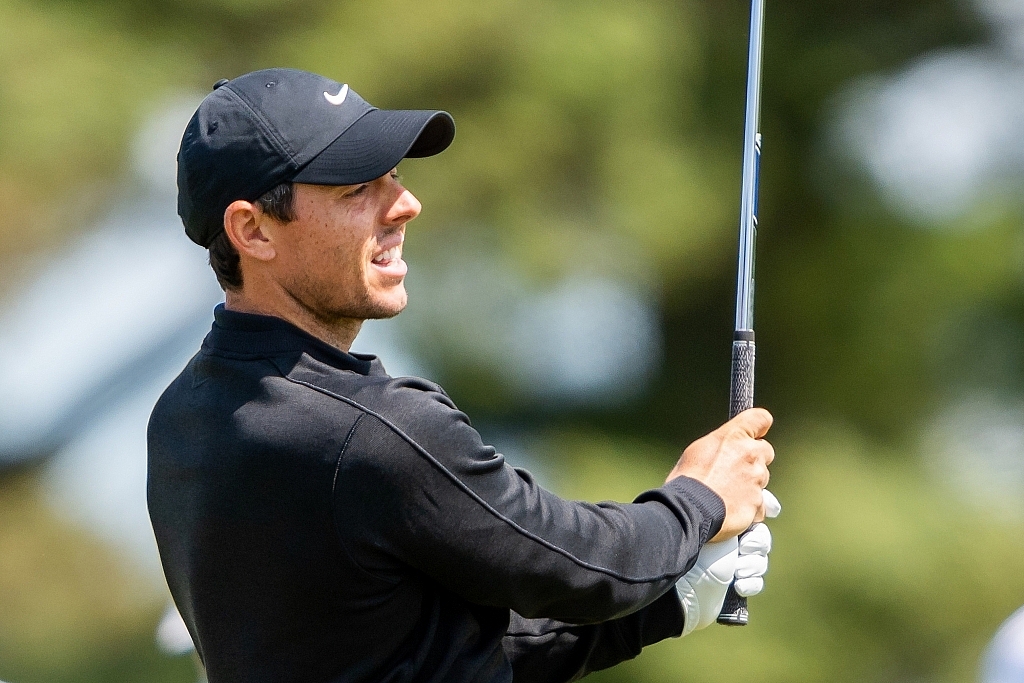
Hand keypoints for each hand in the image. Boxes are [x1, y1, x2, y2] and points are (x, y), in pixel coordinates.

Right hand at [666, 408, 774, 540]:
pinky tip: (730, 510)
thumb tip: (725, 452)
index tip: (755, 434)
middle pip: (764, 452)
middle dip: (753, 460)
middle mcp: (750, 455)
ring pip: (761, 481)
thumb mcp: (697, 451)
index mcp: (734, 437)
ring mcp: (757, 480)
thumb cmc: (686, 480)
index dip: (759, 427)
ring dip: (749, 486)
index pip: (761, 418)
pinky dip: (749, 509)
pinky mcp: (758, 504)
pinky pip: (759, 506)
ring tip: (726, 495)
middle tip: (734, 471)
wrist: (688, 510)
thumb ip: (720, 447)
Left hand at [676, 497, 778, 635]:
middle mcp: (727, 540)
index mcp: (722, 520)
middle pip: (761, 537)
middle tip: (744, 547)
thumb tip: (765, 502)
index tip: (771, 510)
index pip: (752, 512)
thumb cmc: (699, 545)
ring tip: (738, 569)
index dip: (762, 511)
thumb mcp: (720, 521)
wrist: (682, 585)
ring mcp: (731, 562)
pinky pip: (756, 582)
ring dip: (753, 564)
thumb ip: (740, 506)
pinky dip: (750, 583)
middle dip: (757, 542)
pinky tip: (739, 584)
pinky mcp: (733, 585)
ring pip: (760, 560)